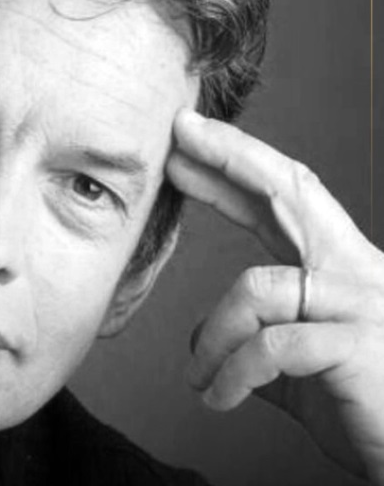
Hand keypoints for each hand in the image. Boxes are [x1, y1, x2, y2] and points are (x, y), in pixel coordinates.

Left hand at [167, 109, 383, 483]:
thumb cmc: (364, 410)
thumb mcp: (300, 369)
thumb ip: (259, 344)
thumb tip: (205, 340)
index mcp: (338, 272)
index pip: (283, 201)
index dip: (236, 168)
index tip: (190, 143)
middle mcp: (355, 274)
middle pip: (289, 192)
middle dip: (230, 158)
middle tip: (179, 134)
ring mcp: (361, 304)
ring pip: (255, 289)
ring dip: (213, 340)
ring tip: (199, 379)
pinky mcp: (359, 344)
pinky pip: (270, 346)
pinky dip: (233, 374)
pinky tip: (219, 397)